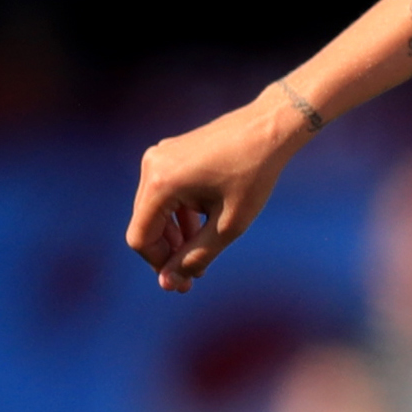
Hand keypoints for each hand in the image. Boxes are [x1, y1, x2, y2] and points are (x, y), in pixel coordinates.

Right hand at [126, 89, 313, 291]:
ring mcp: (159, 157)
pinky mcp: (170, 154)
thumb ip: (197, 255)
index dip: (159, 264)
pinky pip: (166, 193)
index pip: (141, 237)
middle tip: (192, 281)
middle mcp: (151, 167)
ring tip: (200, 261)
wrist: (270, 128)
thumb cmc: (254, 175)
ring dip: (175, 236)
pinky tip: (200, 233)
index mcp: (160, 183)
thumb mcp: (229, 225)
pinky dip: (180, 215)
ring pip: (157, 210)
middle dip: (169, 253)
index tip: (183, 283)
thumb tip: (169, 283)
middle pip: (147, 224)